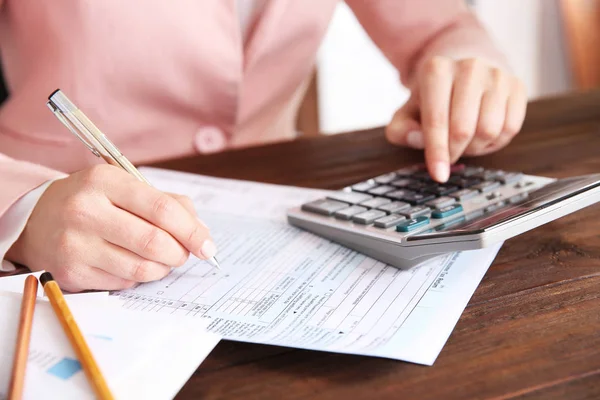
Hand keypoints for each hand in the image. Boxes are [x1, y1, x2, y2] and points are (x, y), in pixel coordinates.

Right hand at [6, 165, 216, 291]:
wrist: (37, 221)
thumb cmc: (93, 202)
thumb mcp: (125, 187)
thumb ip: (168, 203)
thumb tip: (201, 231)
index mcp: (105, 182)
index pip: (161, 209)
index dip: (192, 230)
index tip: (207, 245)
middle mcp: (86, 211)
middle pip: (154, 242)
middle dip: (180, 253)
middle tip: (184, 254)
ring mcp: (76, 245)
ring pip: (141, 268)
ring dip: (162, 268)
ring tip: (161, 259)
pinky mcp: (72, 273)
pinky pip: (124, 283)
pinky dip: (138, 277)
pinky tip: (130, 263)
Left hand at [385, 57, 526, 181]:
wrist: (464, 71)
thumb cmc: (434, 98)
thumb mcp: (408, 112)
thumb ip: (401, 130)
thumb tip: (417, 140)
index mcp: (436, 70)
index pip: (436, 119)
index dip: (437, 152)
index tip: (439, 176)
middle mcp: (468, 67)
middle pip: (463, 129)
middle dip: (454, 152)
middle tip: (448, 155)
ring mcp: (496, 74)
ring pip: (489, 130)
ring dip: (475, 147)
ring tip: (465, 141)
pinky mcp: (517, 86)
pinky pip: (511, 128)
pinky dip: (495, 142)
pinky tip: (482, 135)